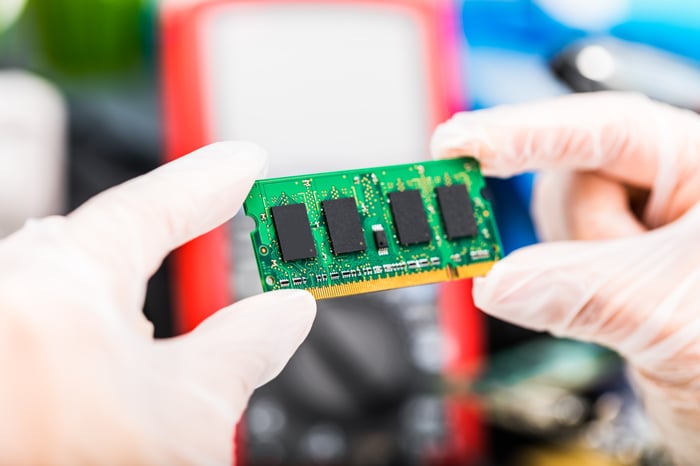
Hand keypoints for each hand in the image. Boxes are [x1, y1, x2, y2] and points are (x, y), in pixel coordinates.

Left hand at [0, 142, 315, 464]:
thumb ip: (244, 347)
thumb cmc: (56, 464)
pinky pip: (51, 325)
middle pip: (116, 250)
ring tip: (150, 373)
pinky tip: (98, 389)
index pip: (159, 204)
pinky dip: (92, 348)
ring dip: (131, 323)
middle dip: (172, 256)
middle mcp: (17, 287)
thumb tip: (287, 313)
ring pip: (83, 296)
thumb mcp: (182, 415)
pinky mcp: (2, 350)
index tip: (246, 162)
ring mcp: (3, 320)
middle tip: (228, 257)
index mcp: (63, 280)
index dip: (214, 180)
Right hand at [432, 92, 699, 464]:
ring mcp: (632, 228)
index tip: (460, 143)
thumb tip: (497, 283)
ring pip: (553, 226)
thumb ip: (587, 293)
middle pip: (569, 179)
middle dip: (575, 236)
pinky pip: (549, 261)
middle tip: (587, 278)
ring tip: (633, 309)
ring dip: (571, 272)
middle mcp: (663, 187)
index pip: (606, 130)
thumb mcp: (674, 317)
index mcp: (699, 166)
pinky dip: (556, 288)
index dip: (528, 132)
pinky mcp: (604, 265)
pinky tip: (602, 311)